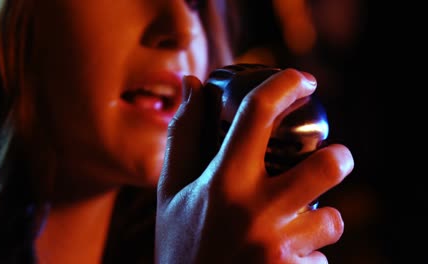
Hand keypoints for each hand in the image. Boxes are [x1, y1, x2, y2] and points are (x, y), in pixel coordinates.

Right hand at [155, 69, 353, 262]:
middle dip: (338, 156)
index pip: (258, 114)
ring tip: (296, 222)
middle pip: (327, 165)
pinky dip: (307, 254)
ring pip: (332, 219)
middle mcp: (255, 210)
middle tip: (332, 156)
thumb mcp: (171, 190)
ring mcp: (278, 246)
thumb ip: (183, 135)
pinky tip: (281, 258)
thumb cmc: (179, 244)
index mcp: (222, 181)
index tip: (302, 80)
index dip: (285, 84)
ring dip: (320, 217)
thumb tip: (191, 84)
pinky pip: (321, 257)